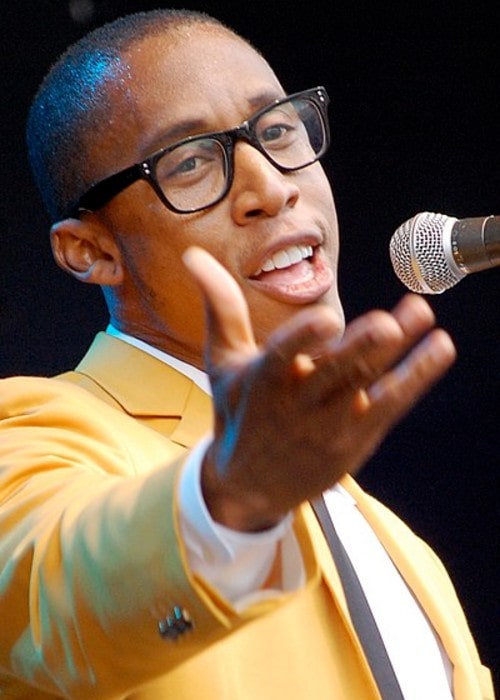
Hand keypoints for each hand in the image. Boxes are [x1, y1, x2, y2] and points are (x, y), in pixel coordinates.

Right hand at [183, 246, 455, 530]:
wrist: (249, 485)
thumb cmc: (237, 412)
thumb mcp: (223, 362)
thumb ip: (220, 307)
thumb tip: (192, 255)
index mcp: (262, 382)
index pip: (283, 357)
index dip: (304, 340)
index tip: (326, 320)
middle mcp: (298, 405)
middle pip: (334, 375)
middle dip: (360, 350)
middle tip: (387, 325)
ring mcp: (331, 425)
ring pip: (368, 386)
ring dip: (400, 356)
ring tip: (425, 319)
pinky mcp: (357, 439)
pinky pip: (391, 405)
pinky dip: (416, 377)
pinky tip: (440, 347)